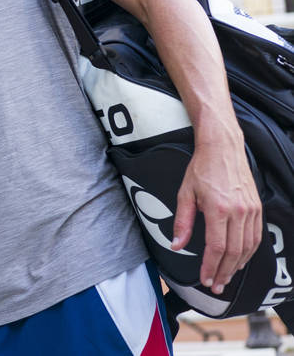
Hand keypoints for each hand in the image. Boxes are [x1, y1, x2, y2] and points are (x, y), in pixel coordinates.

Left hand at [171, 139, 261, 293]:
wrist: (223, 148)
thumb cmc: (201, 169)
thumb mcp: (185, 193)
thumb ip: (182, 221)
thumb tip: (177, 245)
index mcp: (218, 209)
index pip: (216, 247)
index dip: (210, 267)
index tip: (205, 279)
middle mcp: (238, 212)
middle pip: (234, 252)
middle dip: (224, 273)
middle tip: (215, 286)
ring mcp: (251, 210)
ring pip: (247, 248)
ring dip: (237, 266)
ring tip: (226, 277)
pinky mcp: (257, 208)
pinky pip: (255, 237)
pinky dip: (247, 253)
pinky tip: (238, 260)